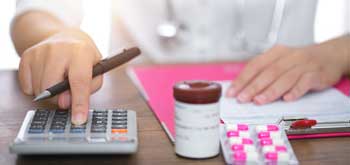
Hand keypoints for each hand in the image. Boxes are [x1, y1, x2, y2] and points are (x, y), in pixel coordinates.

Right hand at [18, 28, 102, 123]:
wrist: (65, 38)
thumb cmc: (84, 59)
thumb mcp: (97, 70)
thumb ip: (89, 88)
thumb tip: (65, 103)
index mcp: (81, 51)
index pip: (80, 81)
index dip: (79, 102)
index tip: (78, 119)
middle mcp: (59, 48)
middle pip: (53, 87)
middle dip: (60, 99)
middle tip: (67, 94)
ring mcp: (40, 51)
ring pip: (39, 89)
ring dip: (49, 94)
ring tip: (59, 81)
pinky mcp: (27, 56)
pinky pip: (27, 87)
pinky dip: (37, 88)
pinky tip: (47, 77)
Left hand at [226, 44, 347, 104]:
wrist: (329, 56)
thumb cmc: (298, 63)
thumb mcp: (279, 62)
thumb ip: (263, 73)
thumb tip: (242, 89)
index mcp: (275, 53)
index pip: (255, 66)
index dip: (242, 79)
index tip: (232, 92)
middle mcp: (288, 57)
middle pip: (268, 72)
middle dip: (253, 86)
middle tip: (242, 98)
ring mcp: (303, 65)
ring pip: (285, 78)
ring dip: (271, 91)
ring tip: (259, 101)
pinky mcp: (316, 74)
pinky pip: (305, 82)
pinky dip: (295, 91)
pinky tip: (287, 99)